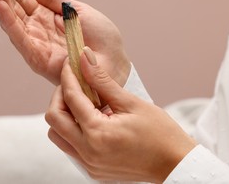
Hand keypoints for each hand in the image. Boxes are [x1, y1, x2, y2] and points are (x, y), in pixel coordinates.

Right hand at [0, 0, 129, 85]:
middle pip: (15, 9)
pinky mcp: (38, 59)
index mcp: (47, 18)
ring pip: (14, 22)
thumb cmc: (100, 38)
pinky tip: (1, 6)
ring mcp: (37, 44)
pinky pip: (21, 40)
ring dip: (3, 2)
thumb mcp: (76, 10)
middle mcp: (38, 31)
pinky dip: (9, 22)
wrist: (113, 61)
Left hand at [45, 48, 196, 182]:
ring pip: (57, 134)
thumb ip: (102, 80)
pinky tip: (89, 119)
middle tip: (74, 84)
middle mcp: (88, 152)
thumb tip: (84, 57)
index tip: (70, 63)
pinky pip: (69, 146)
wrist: (175, 164)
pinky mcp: (92, 170)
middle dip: (59, 96)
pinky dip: (72, 129)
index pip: (71, 98)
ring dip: (63, 114)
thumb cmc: (160, 133)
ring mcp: (88, 164)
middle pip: (54, 118)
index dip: (68, 76)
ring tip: (82, 103)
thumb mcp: (130, 102)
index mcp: (98, 133)